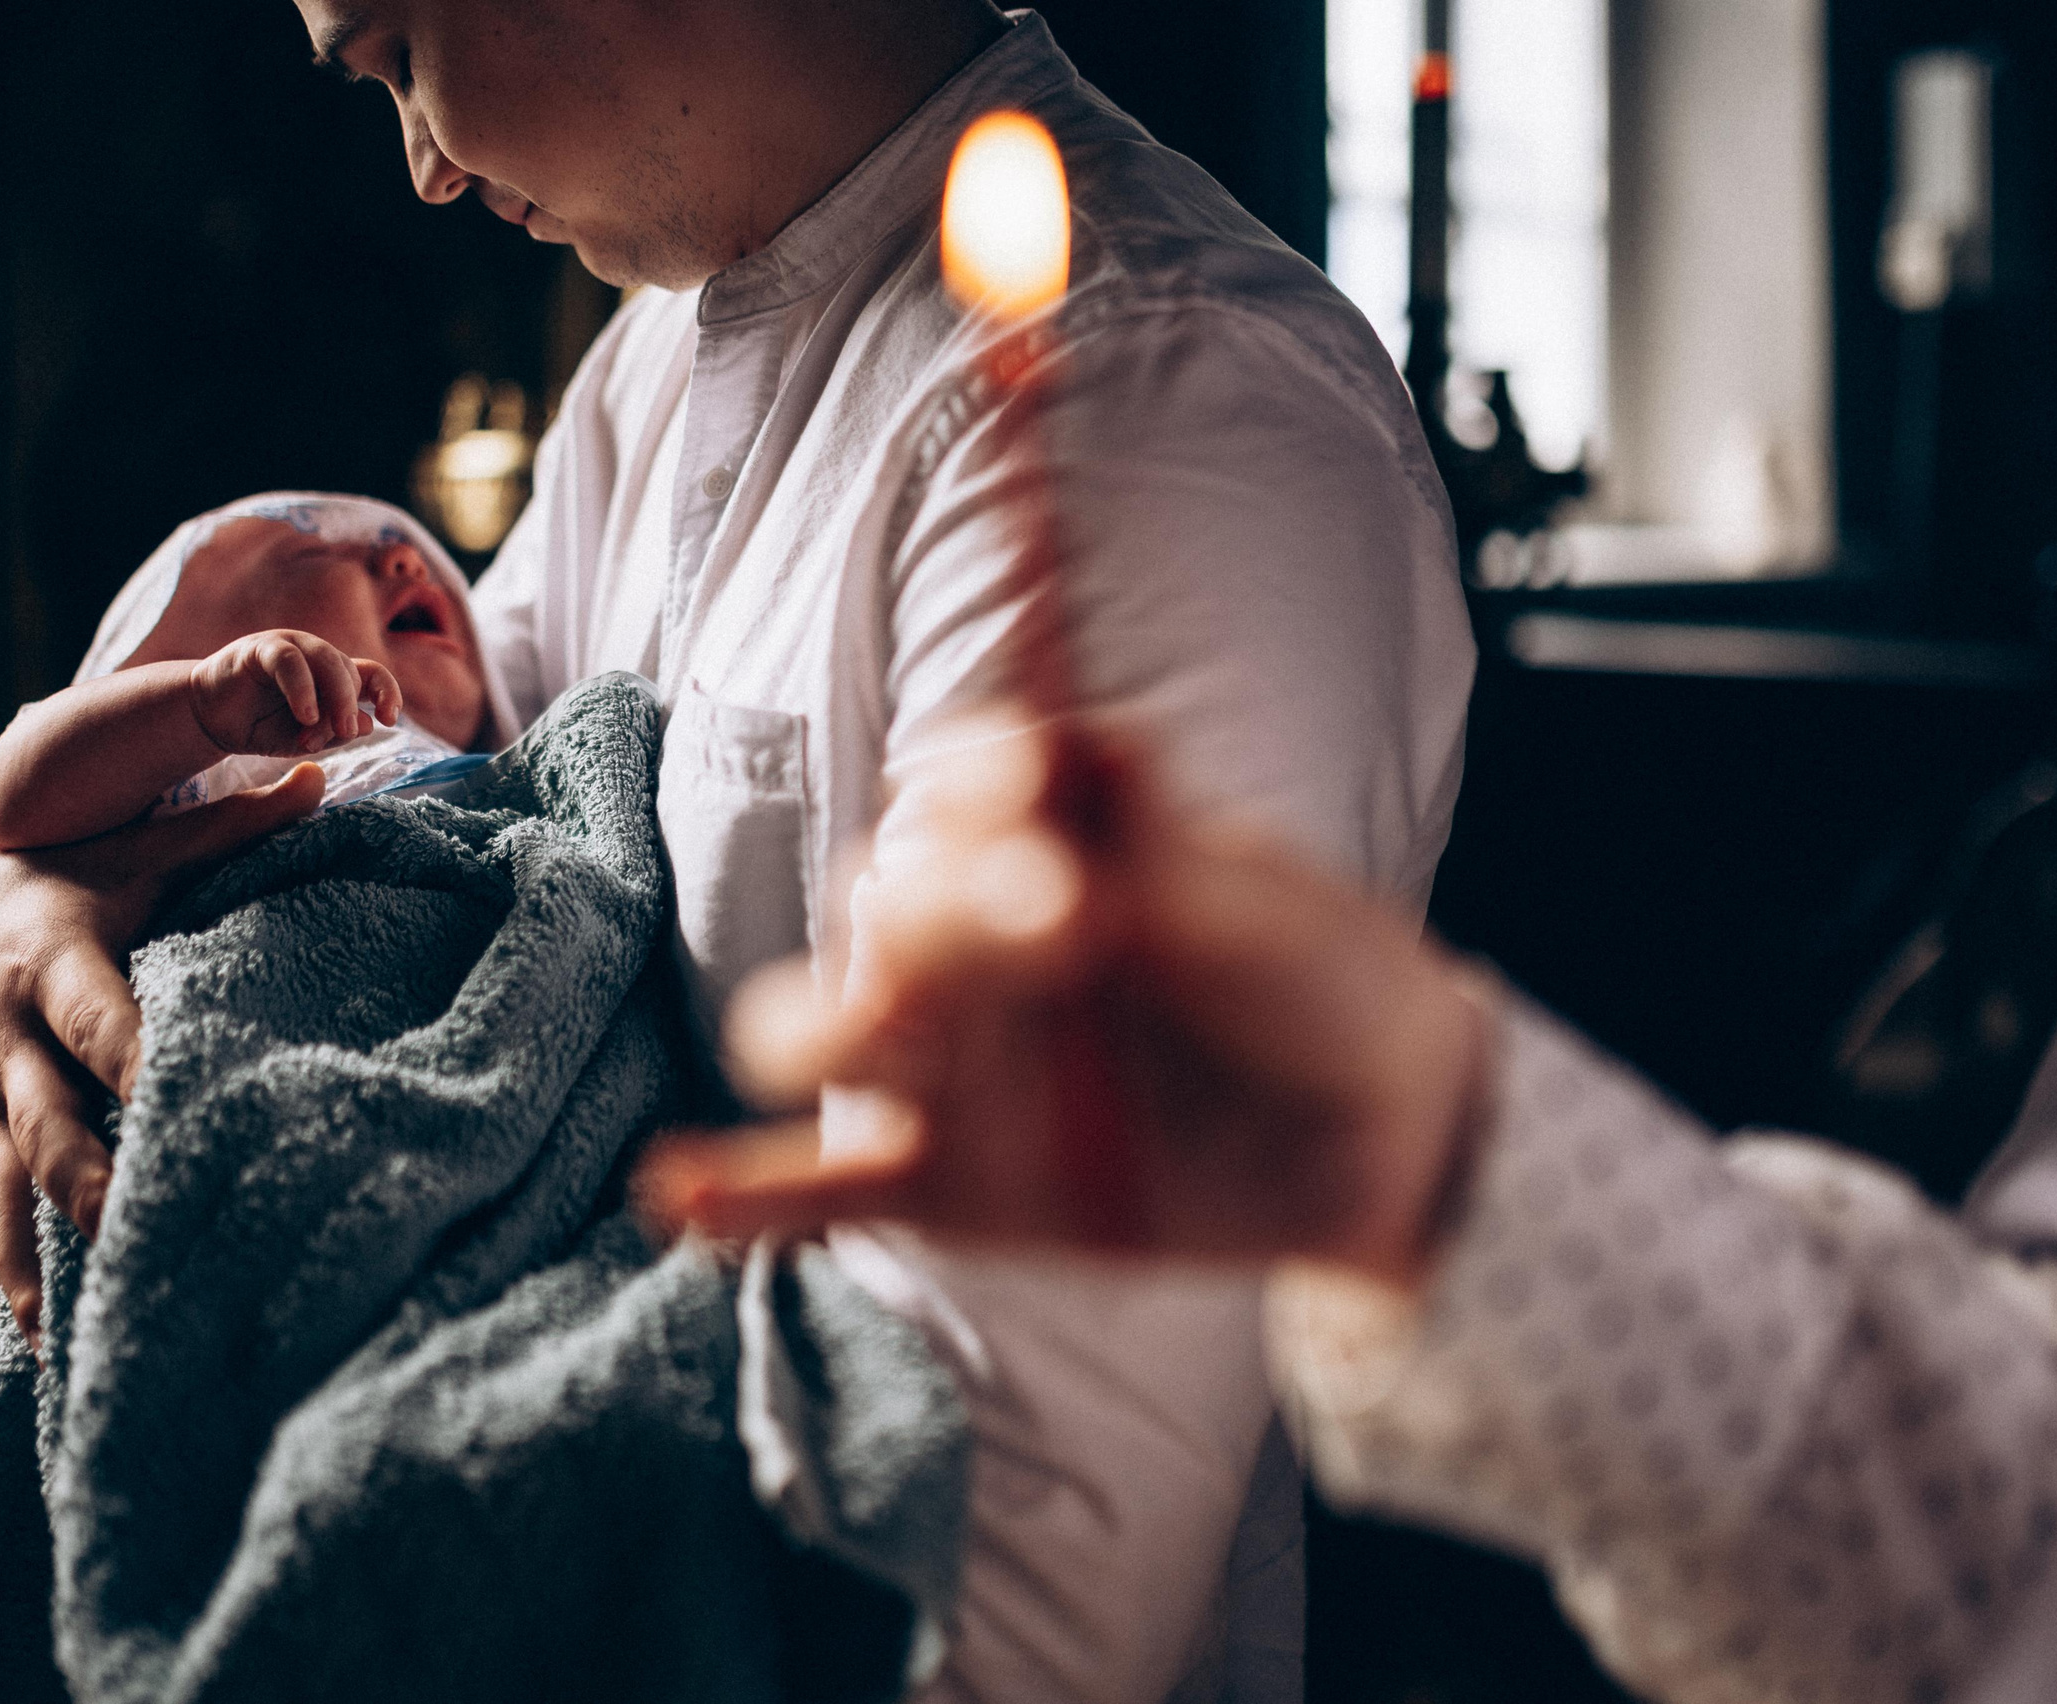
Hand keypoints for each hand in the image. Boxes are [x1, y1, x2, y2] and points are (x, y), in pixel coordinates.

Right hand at [0, 764, 324, 1343]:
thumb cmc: (81, 879)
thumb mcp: (142, 846)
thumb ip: (232, 824)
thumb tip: (323, 777)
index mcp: (60, 968)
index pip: (102, 1024)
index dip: (137, 1064)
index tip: (179, 1102)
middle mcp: (17, 1046)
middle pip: (51, 1128)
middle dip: (94, 1186)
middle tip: (145, 1236)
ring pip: (17, 1193)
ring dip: (51, 1258)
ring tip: (91, 1331)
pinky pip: (2, 1223)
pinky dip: (25, 1285)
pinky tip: (53, 1356)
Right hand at [189, 630, 400, 757]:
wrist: (210, 720)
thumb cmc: (260, 727)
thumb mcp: (304, 739)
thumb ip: (334, 733)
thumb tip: (367, 724)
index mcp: (333, 678)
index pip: (374, 675)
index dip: (388, 693)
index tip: (390, 719)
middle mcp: (317, 657)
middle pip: (352, 674)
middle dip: (348, 707)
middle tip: (342, 733)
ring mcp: (292, 647)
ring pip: (329, 661)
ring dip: (336, 696)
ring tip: (327, 727)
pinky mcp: (262, 648)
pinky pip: (291, 661)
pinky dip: (303, 689)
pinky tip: (304, 715)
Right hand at [638, 722, 1498, 1286]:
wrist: (1377, 1140)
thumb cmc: (1320, 988)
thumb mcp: (1264, 915)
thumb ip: (1163, 864)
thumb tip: (1080, 784)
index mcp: (1037, 846)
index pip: (959, 795)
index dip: (986, 793)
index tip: (1055, 807)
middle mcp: (967, 944)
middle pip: (883, 910)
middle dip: (943, 917)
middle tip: (1063, 930)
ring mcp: (945, 1064)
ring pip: (822, 1031)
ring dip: (824, 1028)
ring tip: (875, 1039)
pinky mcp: (941, 1182)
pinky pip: (819, 1188)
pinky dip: (745, 1191)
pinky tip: (678, 1191)